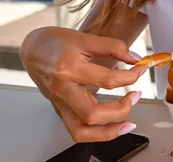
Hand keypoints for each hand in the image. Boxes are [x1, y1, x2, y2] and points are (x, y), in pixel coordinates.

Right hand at [20, 27, 146, 142]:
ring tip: (127, 124)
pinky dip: (96, 134)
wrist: (32, 49)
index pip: (107, 80)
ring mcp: (59, 103)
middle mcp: (63, 89)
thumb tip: (135, 58)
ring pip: (81, 131)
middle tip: (136, 96)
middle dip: (121, 109)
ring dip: (108, 132)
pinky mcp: (59, 109)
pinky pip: (76, 130)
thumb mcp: (85, 38)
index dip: (130, 76)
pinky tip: (111, 127)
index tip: (140, 70)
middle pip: (93, 113)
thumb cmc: (55, 42)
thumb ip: (113, 47)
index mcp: (69, 68)